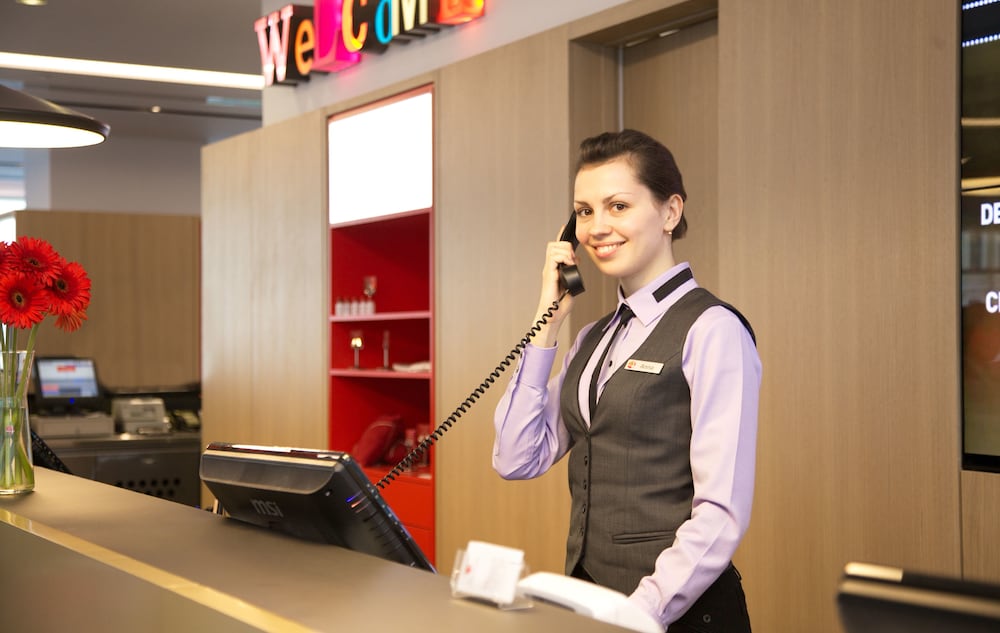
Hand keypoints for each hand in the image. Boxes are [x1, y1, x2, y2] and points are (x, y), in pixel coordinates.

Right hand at [532, 230, 575, 345]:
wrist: (553, 315)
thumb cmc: (560, 303)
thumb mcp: (571, 282)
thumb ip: (573, 271)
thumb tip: (577, 260)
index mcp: (554, 267)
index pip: (556, 247)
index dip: (561, 236)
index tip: (565, 227)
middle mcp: (549, 267)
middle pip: (554, 244)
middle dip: (566, 246)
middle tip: (574, 258)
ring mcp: (548, 270)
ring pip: (554, 248)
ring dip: (565, 251)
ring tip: (571, 262)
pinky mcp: (548, 275)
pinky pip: (554, 257)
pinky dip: (563, 257)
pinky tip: (569, 264)